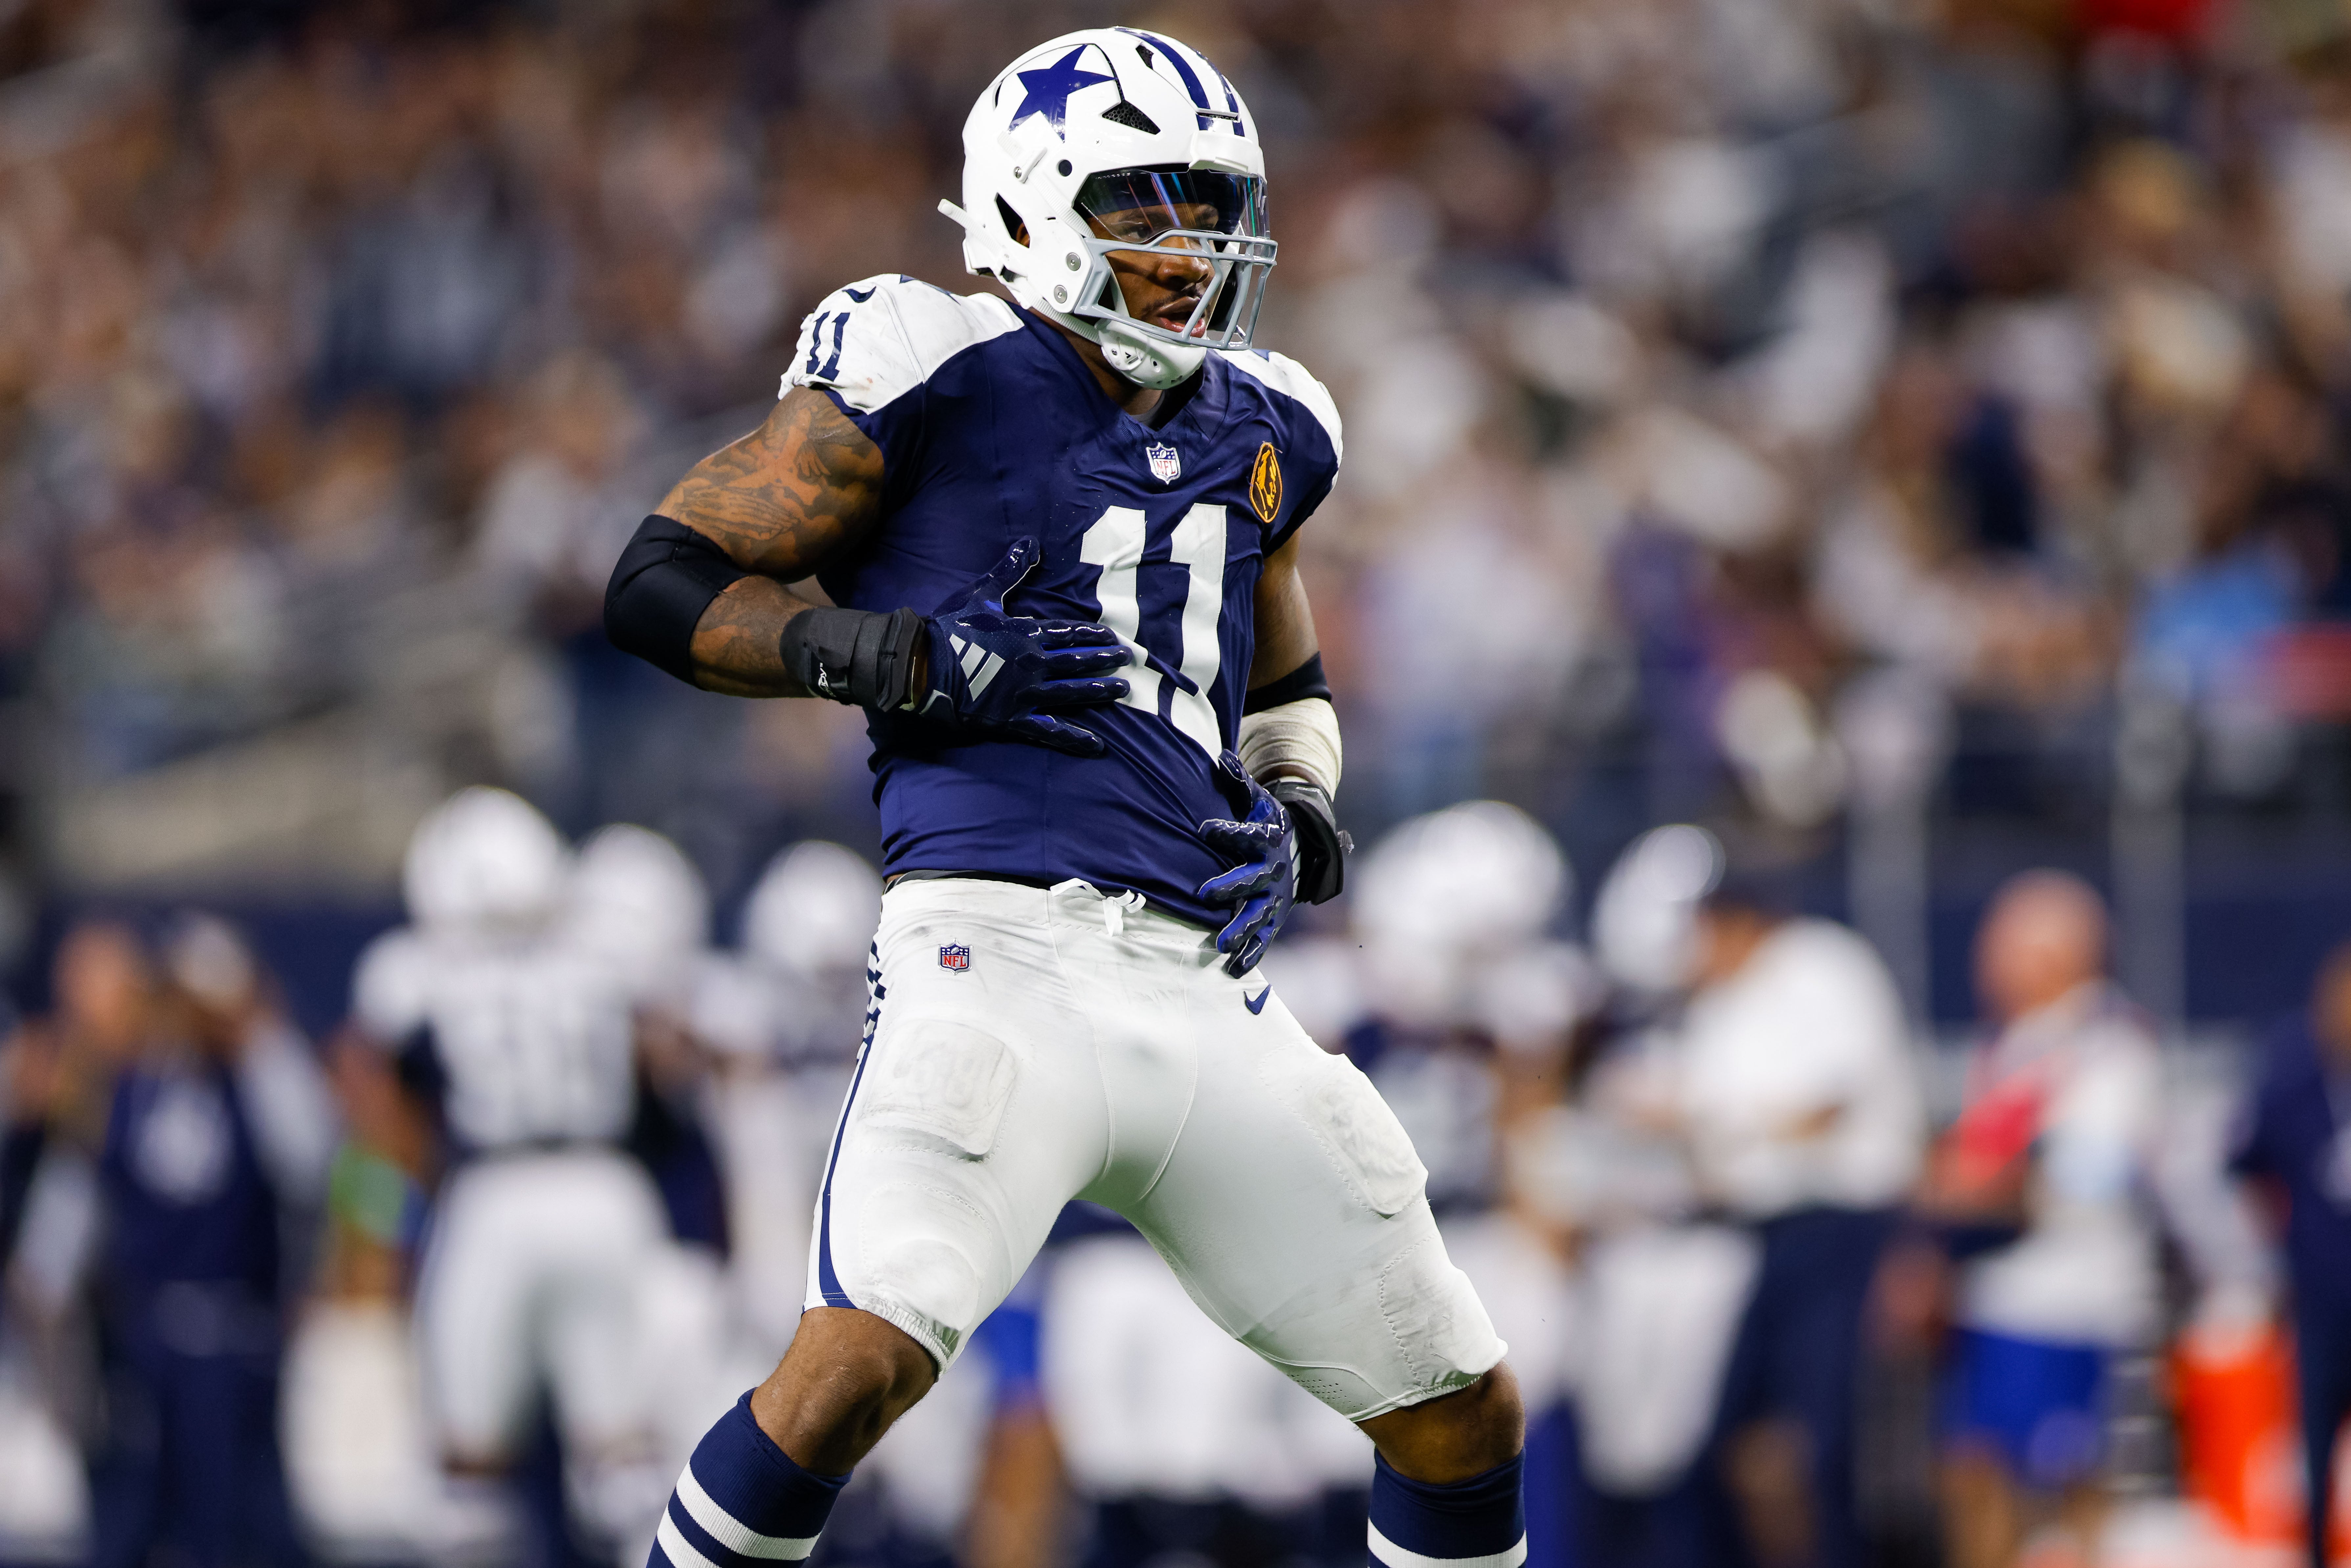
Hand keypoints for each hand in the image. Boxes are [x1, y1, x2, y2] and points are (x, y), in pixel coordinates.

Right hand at [915, 538, 1130, 755]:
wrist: (922, 666)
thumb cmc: (950, 629)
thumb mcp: (981, 593)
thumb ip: (1009, 570)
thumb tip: (1031, 542)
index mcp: (1025, 634)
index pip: (1068, 632)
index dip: (1093, 635)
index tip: (1113, 636)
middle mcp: (1032, 664)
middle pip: (1077, 661)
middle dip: (1104, 660)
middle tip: (1128, 660)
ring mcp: (1024, 694)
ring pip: (1072, 692)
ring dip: (1099, 691)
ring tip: (1121, 689)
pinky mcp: (1013, 719)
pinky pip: (1050, 730)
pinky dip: (1074, 738)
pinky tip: (1096, 745)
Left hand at [1195, 752, 1297, 976]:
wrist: (1301, 849)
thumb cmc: (1267, 822)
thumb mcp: (1256, 800)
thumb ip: (1238, 781)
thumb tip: (1220, 755)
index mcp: (1265, 839)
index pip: (1245, 833)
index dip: (1225, 830)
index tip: (1202, 827)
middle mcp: (1271, 870)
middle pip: (1250, 880)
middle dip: (1228, 887)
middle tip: (1202, 895)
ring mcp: (1274, 898)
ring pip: (1258, 916)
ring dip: (1240, 931)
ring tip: (1220, 946)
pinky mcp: (1274, 918)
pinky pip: (1263, 939)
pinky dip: (1251, 954)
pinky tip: (1232, 971)